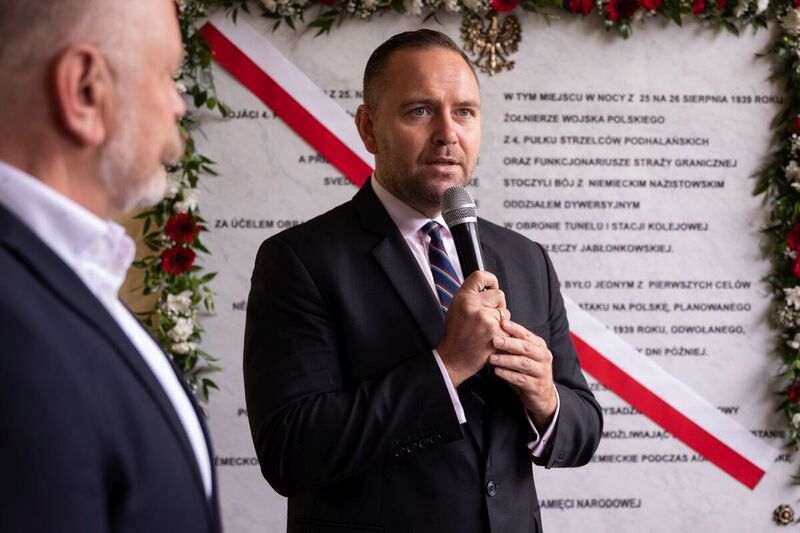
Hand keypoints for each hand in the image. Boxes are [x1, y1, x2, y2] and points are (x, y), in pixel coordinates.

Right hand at [437, 271, 508, 386]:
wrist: (455, 358)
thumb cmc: (456, 335)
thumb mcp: (456, 308)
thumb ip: (471, 296)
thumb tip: (490, 288)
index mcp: (462, 298)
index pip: (480, 276)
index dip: (490, 280)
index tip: (492, 285)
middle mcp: (473, 305)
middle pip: (498, 295)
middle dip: (496, 305)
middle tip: (485, 318)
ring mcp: (486, 319)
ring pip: (505, 312)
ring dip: (501, 321)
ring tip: (486, 330)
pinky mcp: (496, 332)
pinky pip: (509, 327)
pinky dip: (503, 333)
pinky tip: (491, 338)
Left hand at [490, 320, 556, 430]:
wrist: (542, 395)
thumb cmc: (528, 371)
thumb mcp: (523, 355)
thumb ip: (513, 344)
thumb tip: (495, 330)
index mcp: (540, 346)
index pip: (527, 335)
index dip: (515, 328)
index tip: (502, 323)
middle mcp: (543, 357)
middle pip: (526, 347)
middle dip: (509, 343)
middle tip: (494, 340)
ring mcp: (541, 372)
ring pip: (523, 363)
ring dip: (506, 360)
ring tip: (492, 358)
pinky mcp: (536, 386)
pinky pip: (521, 379)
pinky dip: (508, 374)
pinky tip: (497, 371)